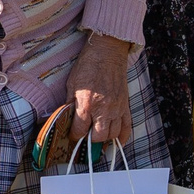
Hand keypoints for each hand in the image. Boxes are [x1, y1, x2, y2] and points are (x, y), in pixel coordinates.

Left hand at [64, 33, 132, 147]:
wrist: (107, 52)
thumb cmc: (88, 65)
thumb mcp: (72, 84)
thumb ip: (70, 103)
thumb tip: (66, 117)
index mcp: (87, 103)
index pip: (80, 130)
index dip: (74, 135)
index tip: (73, 135)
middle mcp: (103, 108)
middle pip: (99, 136)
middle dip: (90, 140)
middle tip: (86, 136)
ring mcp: (116, 107)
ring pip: (113, 134)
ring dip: (105, 138)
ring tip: (98, 136)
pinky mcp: (125, 104)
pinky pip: (127, 126)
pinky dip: (123, 136)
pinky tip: (118, 141)